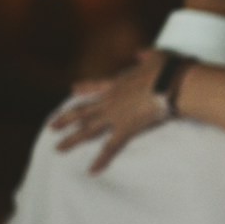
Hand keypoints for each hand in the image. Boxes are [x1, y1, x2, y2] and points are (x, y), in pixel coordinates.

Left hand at [49, 50, 166, 171]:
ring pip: (87, 129)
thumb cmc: (169, 69)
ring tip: (58, 149)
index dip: (83, 88)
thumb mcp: (157, 57)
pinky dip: (101, 160)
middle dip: (65, 119)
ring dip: (72, 139)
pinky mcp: (126, 128)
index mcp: (118, 82)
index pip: (96, 86)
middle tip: (51, 127)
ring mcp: (115, 115)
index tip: (72, 90)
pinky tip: (92, 170)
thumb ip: (146, 55)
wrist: (173, 83)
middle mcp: (111, 99)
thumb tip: (140, 53)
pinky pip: (110, 147)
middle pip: (82, 111)